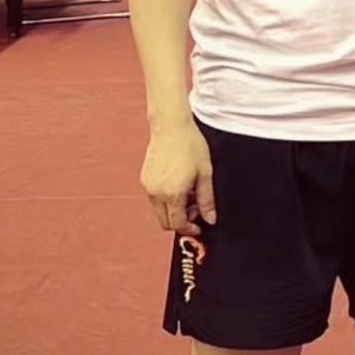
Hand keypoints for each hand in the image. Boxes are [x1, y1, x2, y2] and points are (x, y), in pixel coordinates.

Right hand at [140, 117, 215, 235]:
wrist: (171, 126)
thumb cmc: (189, 145)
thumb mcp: (205, 173)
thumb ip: (207, 200)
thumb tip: (210, 219)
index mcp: (173, 194)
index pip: (177, 224)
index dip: (189, 228)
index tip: (198, 225)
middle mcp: (157, 193)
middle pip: (165, 222)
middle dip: (181, 221)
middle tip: (195, 207)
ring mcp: (148, 187)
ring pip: (159, 211)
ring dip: (173, 210)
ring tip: (187, 191)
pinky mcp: (144, 179)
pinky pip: (154, 199)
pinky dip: (165, 199)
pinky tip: (177, 183)